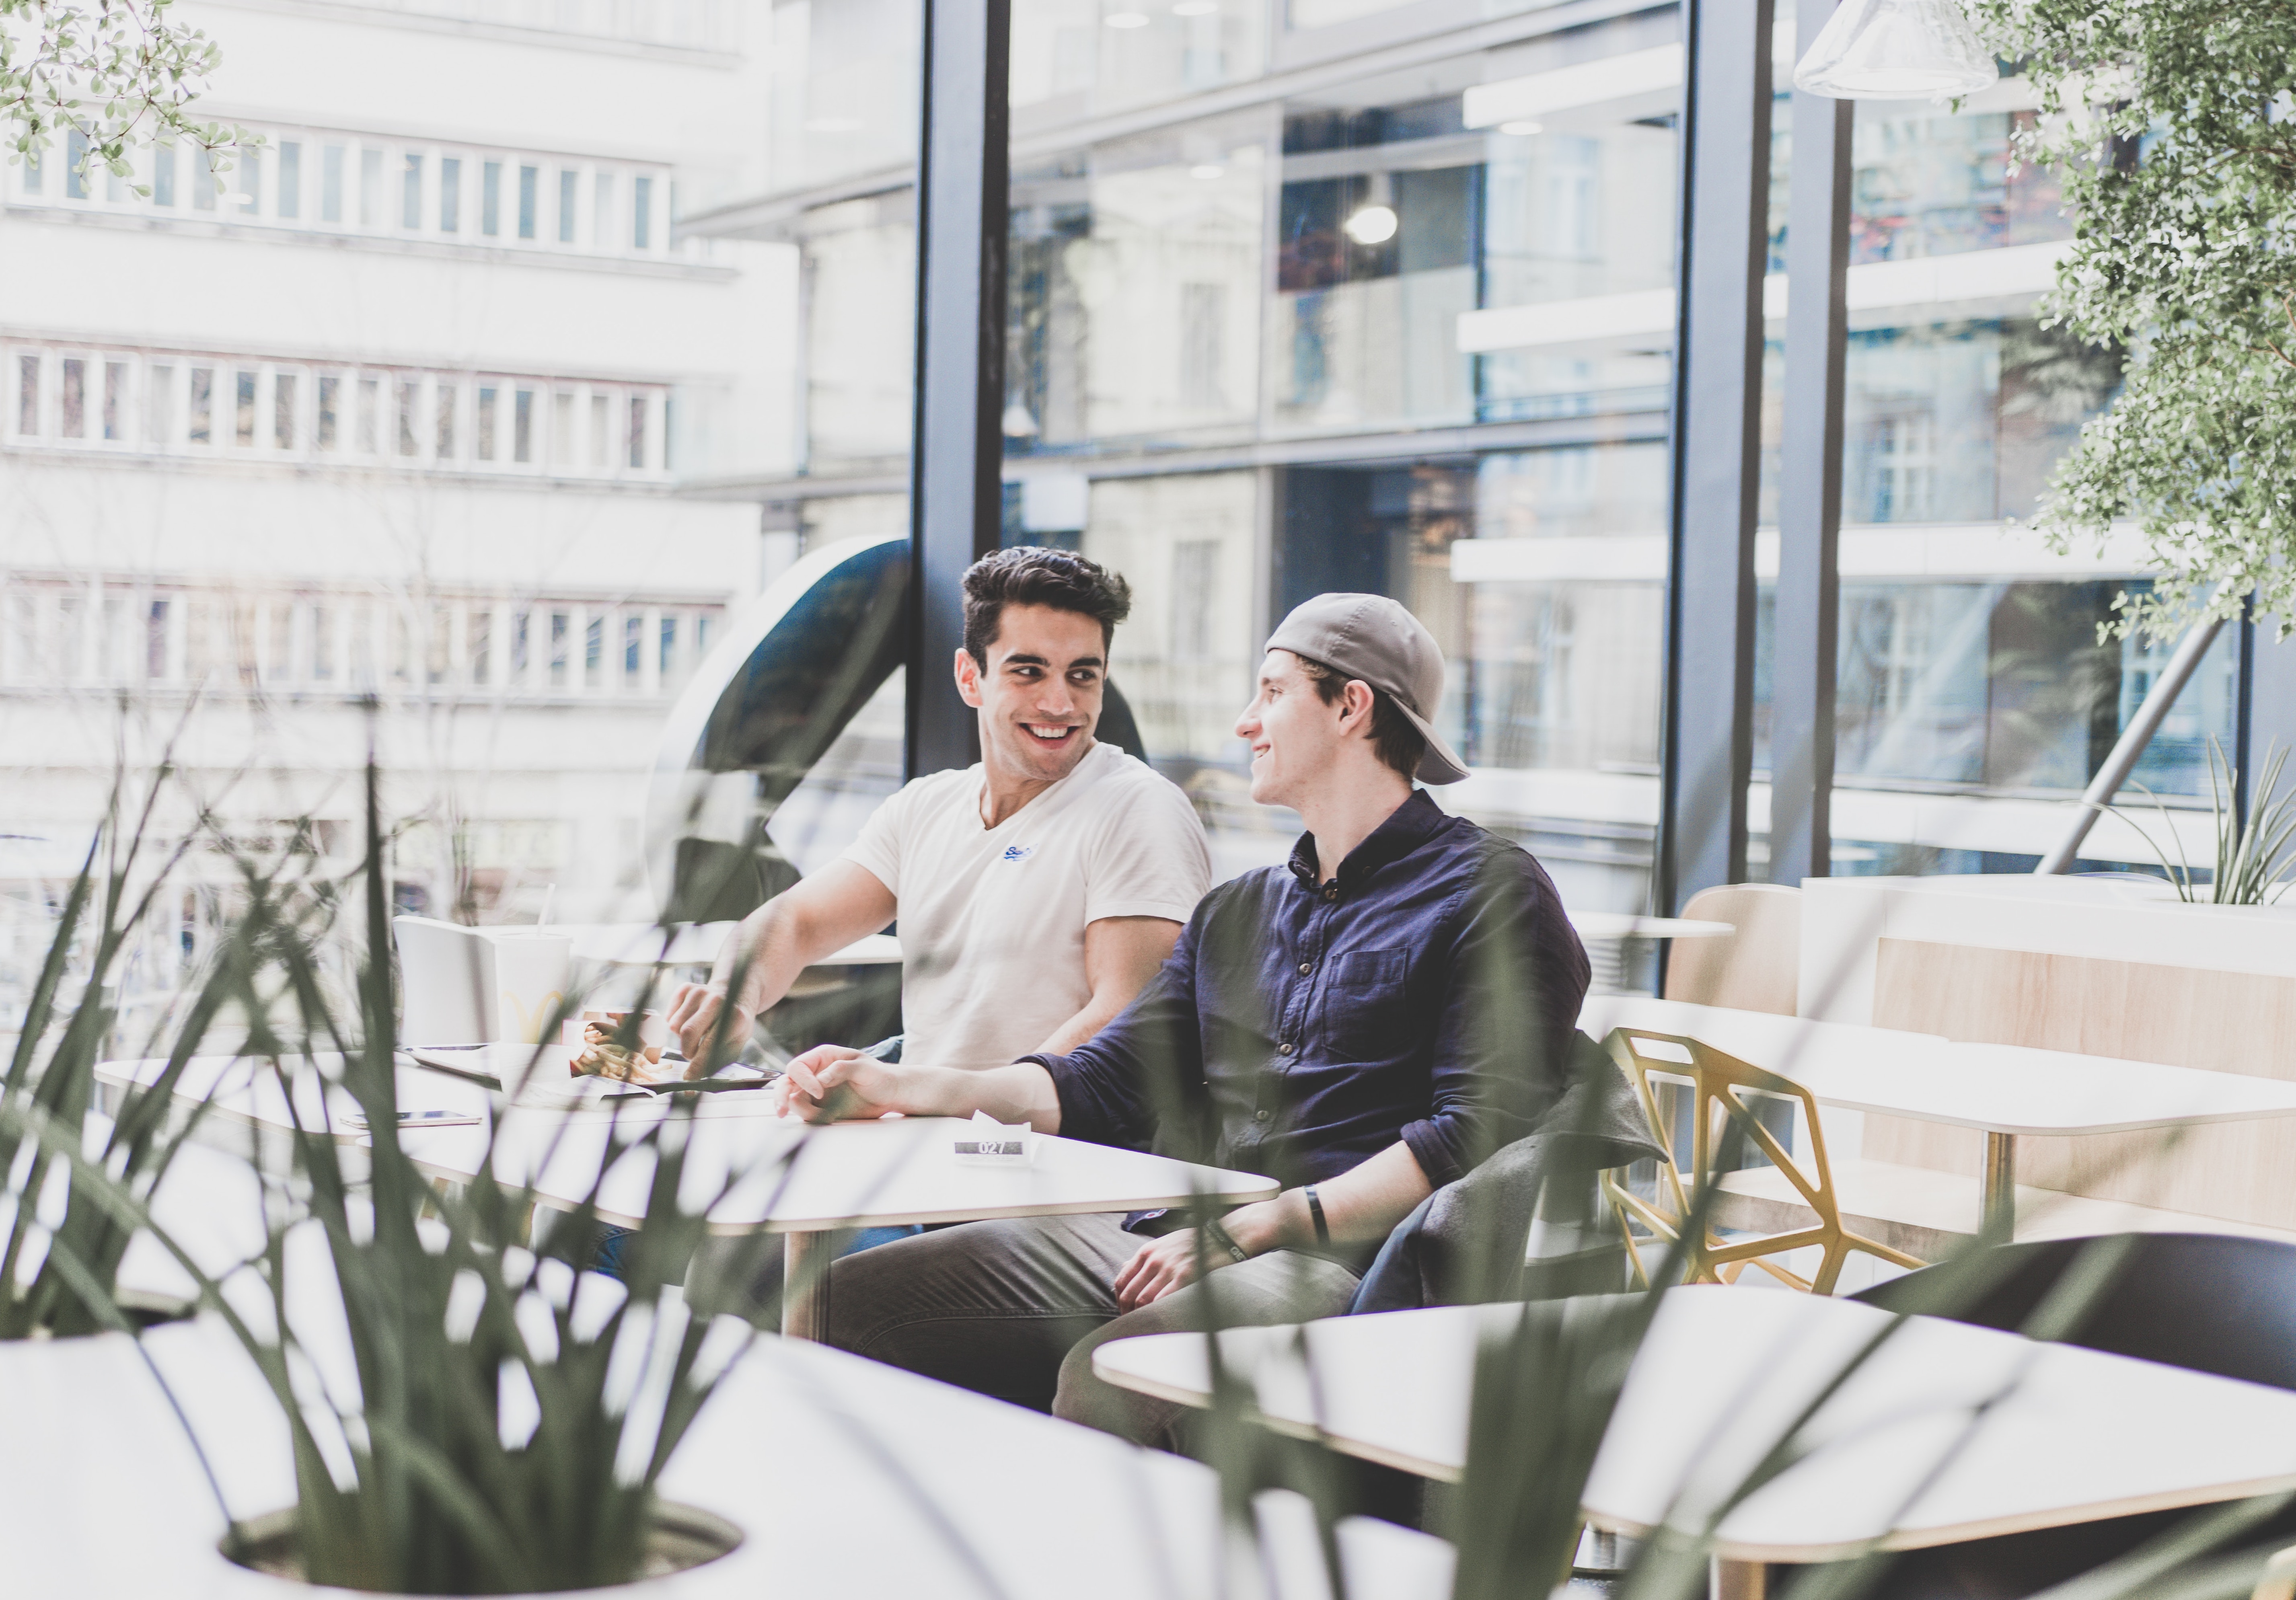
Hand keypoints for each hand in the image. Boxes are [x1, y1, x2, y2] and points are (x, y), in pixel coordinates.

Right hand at [667, 983, 754, 1073]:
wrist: (735, 993)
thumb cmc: (733, 1024)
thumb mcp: (735, 1044)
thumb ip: (716, 1063)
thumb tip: (693, 1084)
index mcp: (734, 1016)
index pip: (710, 1044)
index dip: (697, 1064)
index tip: (688, 1078)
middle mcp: (716, 1000)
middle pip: (687, 1032)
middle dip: (687, 1051)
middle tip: (693, 1054)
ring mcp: (700, 991)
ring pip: (675, 1025)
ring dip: (682, 1037)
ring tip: (697, 1033)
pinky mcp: (686, 988)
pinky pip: (669, 1015)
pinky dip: (676, 1023)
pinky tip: (690, 1020)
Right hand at [776, 1044, 915, 1122]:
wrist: (890, 1094)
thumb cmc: (880, 1075)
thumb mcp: (864, 1068)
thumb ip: (841, 1069)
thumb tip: (821, 1078)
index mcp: (823, 1057)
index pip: (798, 1067)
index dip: (803, 1080)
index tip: (819, 1092)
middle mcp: (815, 1073)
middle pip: (786, 1083)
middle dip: (781, 1096)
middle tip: (782, 1111)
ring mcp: (816, 1092)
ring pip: (793, 1101)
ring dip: (800, 1111)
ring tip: (823, 1116)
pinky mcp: (821, 1108)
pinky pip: (806, 1114)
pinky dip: (811, 1118)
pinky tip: (829, 1118)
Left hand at [1112, 1196, 1299, 1311]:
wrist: (1222, 1236)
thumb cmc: (1194, 1241)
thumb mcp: (1164, 1243)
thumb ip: (1145, 1258)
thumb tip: (1124, 1268)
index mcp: (1147, 1251)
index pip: (1121, 1279)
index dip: (1119, 1300)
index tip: (1124, 1310)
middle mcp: (1154, 1259)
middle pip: (1129, 1293)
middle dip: (1127, 1312)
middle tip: (1131, 1323)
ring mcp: (1169, 1267)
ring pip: (1143, 1300)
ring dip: (1141, 1316)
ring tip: (1145, 1326)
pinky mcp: (1185, 1276)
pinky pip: (1163, 1301)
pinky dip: (1157, 1313)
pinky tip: (1160, 1321)